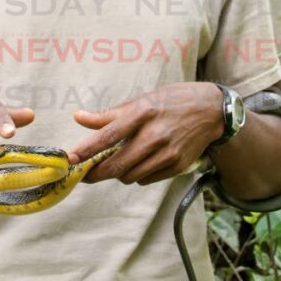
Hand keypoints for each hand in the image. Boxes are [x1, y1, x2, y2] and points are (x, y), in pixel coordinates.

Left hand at [67, 82, 222, 184]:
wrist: (211, 110)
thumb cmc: (170, 101)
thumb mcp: (140, 100)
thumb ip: (109, 114)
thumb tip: (78, 117)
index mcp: (143, 113)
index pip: (109, 135)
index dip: (87, 149)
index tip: (70, 159)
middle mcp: (155, 135)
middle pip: (117, 165)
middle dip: (96, 174)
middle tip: (84, 175)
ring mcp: (168, 153)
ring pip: (130, 176)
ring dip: (118, 174)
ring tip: (118, 162)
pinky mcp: (177, 166)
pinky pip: (146, 179)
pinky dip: (137, 175)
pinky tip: (140, 162)